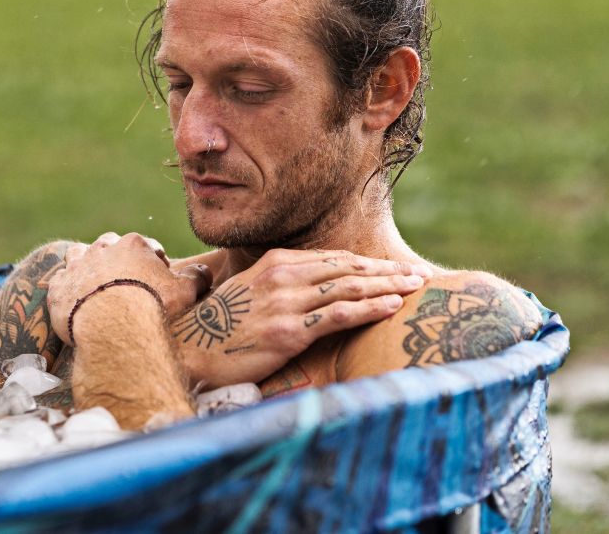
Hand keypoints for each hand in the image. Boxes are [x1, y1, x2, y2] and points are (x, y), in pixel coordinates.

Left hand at [48, 232, 210, 344]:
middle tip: (125, 283)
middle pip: (110, 246)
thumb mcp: (185, 291)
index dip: (154, 263)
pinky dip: (67, 289)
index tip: (156, 282)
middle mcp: (102, 248)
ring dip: (86, 266)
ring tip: (96, 286)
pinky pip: (60, 282)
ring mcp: (77, 266)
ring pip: (79, 255)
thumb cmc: (153, 306)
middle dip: (117, 260)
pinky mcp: (58, 287)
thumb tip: (203, 271)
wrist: (114, 326)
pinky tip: (75, 302)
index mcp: (133, 244)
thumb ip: (196, 276)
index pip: (146, 247)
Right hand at [173, 249, 433, 387]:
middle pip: (348, 268)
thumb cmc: (222, 326)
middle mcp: (284, 275)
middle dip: (387, 271)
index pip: (334, 259)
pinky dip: (370, 309)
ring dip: (387, 287)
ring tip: (414, 288)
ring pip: (350, 288)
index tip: (394, 269)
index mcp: (276, 262)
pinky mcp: (289, 330)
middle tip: (418, 274)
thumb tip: (314, 289)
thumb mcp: (251, 293)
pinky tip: (391, 306)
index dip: (368, 264)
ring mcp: (287, 301)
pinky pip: (339, 314)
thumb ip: (282, 285)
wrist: (191, 349)